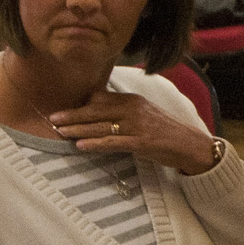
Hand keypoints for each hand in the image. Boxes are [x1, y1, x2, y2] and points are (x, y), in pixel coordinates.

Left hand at [48, 90, 219, 175]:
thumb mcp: (144, 114)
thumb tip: (97, 111)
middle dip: (72, 115)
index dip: (80, 105)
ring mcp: (137, 126)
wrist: (191, 145)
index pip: (100, 98)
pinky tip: (80, 146)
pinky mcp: (141, 142)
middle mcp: (133, 109)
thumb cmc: (165, 132)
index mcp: (132, 100)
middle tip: (53, 119)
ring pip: (101, 126)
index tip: (64, 110)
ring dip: (78, 129)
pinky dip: (95, 144)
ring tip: (59, 132)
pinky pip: (112, 142)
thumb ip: (123, 111)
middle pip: (96, 111)